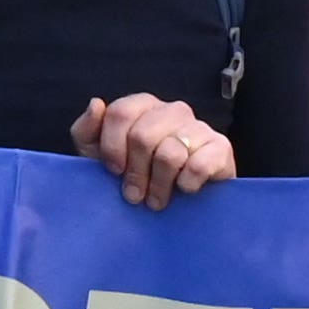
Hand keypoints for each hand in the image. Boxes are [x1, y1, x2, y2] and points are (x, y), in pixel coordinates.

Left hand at [73, 91, 239, 207]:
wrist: (181, 205)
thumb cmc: (136, 176)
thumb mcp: (99, 157)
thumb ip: (87, 131)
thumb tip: (97, 104)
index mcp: (143, 106)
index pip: (120, 113)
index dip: (112, 147)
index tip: (112, 172)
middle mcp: (172, 110)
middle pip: (142, 136)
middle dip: (135, 173)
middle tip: (134, 196)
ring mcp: (198, 127)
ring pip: (170, 153)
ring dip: (159, 185)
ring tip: (157, 201)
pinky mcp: (220, 147)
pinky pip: (198, 164)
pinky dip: (187, 183)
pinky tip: (185, 189)